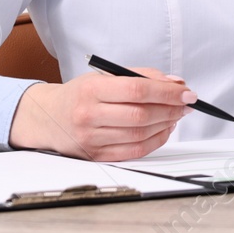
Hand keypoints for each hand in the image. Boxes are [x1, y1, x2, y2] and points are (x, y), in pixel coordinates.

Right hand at [8, 66, 192, 161]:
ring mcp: (91, 139)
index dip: (167, 92)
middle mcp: (88, 115)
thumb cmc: (80, 94)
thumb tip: (176, 84)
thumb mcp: (105, 76)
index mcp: (91, 89)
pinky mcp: (95, 156)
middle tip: (186, 104)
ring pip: (140, 135)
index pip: (137, 90)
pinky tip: (164, 130)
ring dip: (166, 125)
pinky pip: (134, 152)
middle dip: (171, 109)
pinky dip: (155, 141)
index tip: (187, 92)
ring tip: (176, 115)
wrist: (46, 118)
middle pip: (141, 115)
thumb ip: (141, 76)